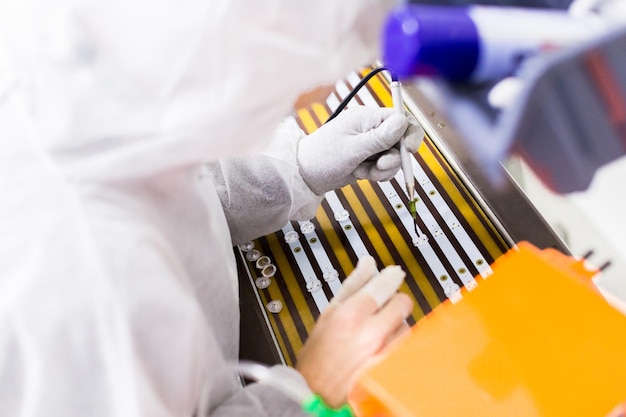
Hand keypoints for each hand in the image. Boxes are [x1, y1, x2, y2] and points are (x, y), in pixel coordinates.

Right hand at [296, 256, 412, 407]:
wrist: (315, 392)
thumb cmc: (318, 355)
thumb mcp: (329, 312)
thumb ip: (352, 285)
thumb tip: (368, 264)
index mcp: (351, 314)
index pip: (384, 285)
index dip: (391, 277)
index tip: (393, 274)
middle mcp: (370, 333)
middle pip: (402, 303)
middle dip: (394, 301)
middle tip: (383, 306)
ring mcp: (383, 353)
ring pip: (406, 325)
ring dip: (396, 325)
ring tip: (378, 332)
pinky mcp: (391, 368)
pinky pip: (405, 346)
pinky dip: (397, 343)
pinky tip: (381, 347)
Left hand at [297, 105, 424, 194]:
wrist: (305, 176)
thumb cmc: (322, 157)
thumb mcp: (353, 148)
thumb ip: (380, 137)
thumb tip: (403, 121)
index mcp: (368, 117)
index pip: (401, 119)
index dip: (410, 134)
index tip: (409, 150)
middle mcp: (371, 129)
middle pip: (400, 141)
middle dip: (394, 157)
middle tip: (380, 166)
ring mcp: (370, 145)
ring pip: (394, 157)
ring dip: (383, 169)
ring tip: (364, 172)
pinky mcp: (368, 160)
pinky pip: (384, 168)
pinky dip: (376, 175)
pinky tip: (361, 174)